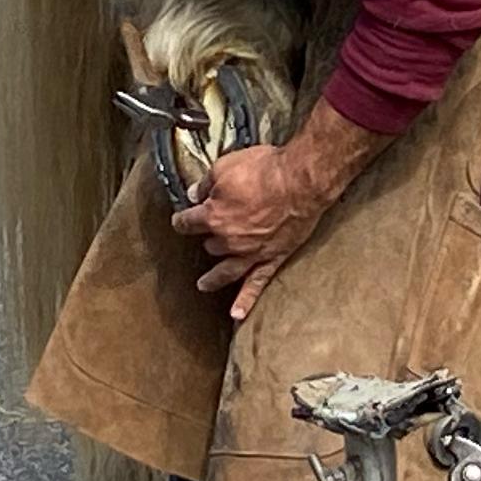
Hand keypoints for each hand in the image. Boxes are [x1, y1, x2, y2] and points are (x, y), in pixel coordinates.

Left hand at [173, 141, 329, 316]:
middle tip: (210, 235)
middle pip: (210, 245)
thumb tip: (195, 192)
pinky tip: (237, 313)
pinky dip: (246, 300)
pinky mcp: (272, 258)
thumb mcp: (226, 166)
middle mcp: (227, 240)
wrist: (300, 181)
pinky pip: (257, 283)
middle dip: (208, 239)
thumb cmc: (264, 169)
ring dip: (213, 278)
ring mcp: (250, 253)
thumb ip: (207, 183)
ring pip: (225, 271)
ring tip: (204, 285)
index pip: (188, 222)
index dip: (182, 220)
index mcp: (212, 216)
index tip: (181, 220)